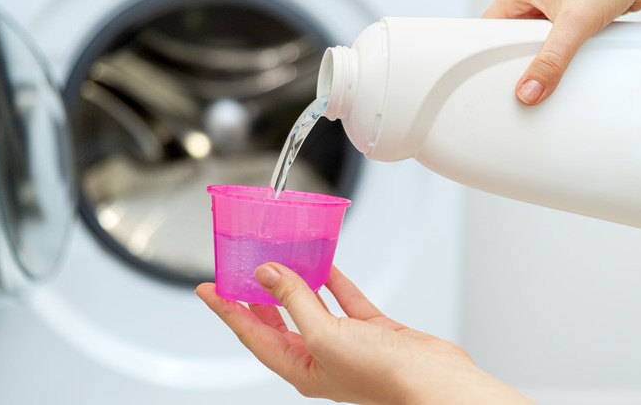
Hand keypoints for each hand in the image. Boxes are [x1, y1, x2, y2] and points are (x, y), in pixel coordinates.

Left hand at [197, 264, 532, 403]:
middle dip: (256, 297)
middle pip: (278, 322)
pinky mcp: (370, 330)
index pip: (252, 334)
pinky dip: (333, 281)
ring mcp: (346, 343)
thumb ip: (295, 301)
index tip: (207, 290)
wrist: (433, 381)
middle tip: (238, 272)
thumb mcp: (325, 335)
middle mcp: (320, 357)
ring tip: (278, 260)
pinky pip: (343, 300)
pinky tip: (325, 264)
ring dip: (295, 283)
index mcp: (301, 368)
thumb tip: (268, 275)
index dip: (228, 311)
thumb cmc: (382, 375)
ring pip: (311, 306)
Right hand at [484, 0, 640, 104]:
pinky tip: (566, 64)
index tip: (495, 79)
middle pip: (510, 42)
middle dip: (519, 62)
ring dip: (542, 60)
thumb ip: (551, 61)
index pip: (488, 30)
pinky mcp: (571, 18)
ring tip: (547, 71)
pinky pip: (555, 45)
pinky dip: (560, 57)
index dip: (489, 57)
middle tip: (525, 80)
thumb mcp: (575, 23)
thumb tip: (530, 89)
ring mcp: (551, 8)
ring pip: (534, 45)